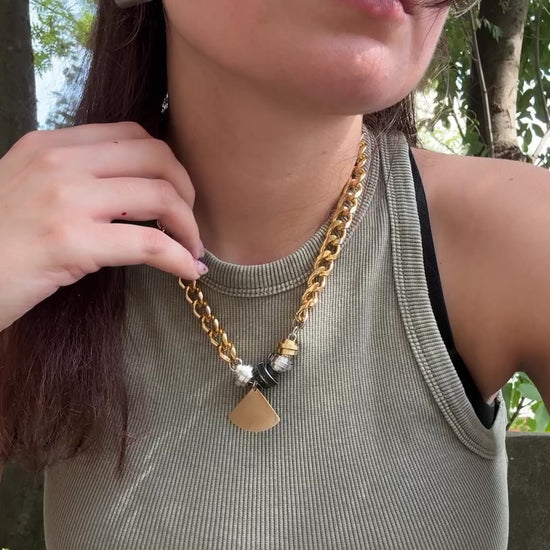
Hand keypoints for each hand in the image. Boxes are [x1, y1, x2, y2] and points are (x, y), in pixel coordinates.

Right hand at [0, 121, 205, 330]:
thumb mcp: (30, 190)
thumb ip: (76, 179)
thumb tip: (134, 191)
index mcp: (51, 145)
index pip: (132, 134)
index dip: (168, 164)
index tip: (177, 194)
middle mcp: (59, 162)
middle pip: (157, 157)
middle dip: (187, 190)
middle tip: (189, 223)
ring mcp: (64, 199)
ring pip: (161, 197)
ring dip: (189, 227)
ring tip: (192, 250)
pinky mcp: (70, 242)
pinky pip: (150, 244)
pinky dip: (179, 258)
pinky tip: (189, 271)